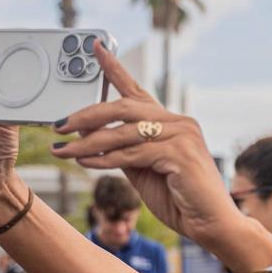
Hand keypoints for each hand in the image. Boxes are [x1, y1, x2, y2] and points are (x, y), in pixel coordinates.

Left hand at [50, 44, 259, 260]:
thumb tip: (93, 138)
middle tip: (59, 125)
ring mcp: (181, 135)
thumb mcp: (144, 171)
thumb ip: (125, 151)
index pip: (137, 91)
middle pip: (123, 108)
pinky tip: (85, 162)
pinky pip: (132, 154)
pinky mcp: (179, 153)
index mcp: (171, 122)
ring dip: (87, 142)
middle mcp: (178, 122)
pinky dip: (104, 159)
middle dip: (86, 116)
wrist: (212, 225)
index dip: (114, 68)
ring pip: (123, 133)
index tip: (95, 47)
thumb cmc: (181, 200)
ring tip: (62, 150)